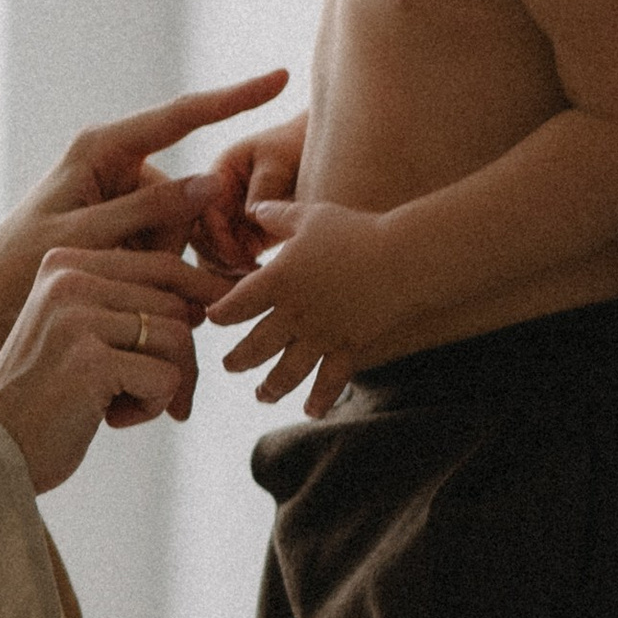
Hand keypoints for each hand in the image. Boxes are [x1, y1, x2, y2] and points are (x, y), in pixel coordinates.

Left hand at [0, 68, 287, 416]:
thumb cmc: (20, 264)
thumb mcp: (82, 237)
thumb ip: (144, 211)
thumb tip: (209, 184)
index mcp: (101, 148)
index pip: (181, 116)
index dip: (234, 98)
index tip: (281, 78)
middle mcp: (117, 161)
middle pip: (182, 194)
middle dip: (166, 236)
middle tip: (123, 267)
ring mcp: (122, 190)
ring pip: (177, 225)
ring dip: (156, 257)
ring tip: (110, 275)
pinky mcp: (125, 219)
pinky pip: (163, 241)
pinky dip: (149, 265)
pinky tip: (117, 278)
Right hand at [0, 240, 216, 492]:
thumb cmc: (41, 398)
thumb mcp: (77, 333)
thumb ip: (125, 306)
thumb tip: (205, 300)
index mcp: (64, 264)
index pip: (161, 265)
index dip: (198, 296)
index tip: (207, 326)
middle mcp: (68, 279)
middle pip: (175, 304)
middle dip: (180, 357)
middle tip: (160, 396)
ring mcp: (77, 318)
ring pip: (176, 339)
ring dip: (166, 384)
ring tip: (123, 405)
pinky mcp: (90, 361)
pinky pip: (166, 378)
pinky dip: (150, 408)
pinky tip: (109, 420)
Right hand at [191, 117, 307, 274]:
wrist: (325, 155)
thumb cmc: (299, 147)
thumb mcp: (281, 159)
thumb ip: (265, 184)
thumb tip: (250, 215)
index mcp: (219, 176)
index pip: (202, 211)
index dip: (216, 236)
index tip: (241, 255)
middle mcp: (218, 201)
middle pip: (200, 239)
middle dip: (219, 260)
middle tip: (247, 275)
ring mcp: (231, 221)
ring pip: (213, 256)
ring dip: (228, 272)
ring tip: (256, 282)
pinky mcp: (247, 238)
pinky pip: (234, 262)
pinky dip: (242, 274)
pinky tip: (262, 281)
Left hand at [209, 198, 406, 414]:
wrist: (403, 257)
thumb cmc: (355, 230)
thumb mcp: (310, 215)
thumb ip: (278, 214)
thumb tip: (252, 206)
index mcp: (278, 280)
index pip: (235, 304)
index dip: (220, 313)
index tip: (214, 318)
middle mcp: (294, 313)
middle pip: (254, 345)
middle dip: (238, 359)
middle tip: (229, 366)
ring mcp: (321, 335)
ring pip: (286, 371)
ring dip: (270, 387)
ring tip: (261, 395)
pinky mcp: (348, 347)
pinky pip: (330, 380)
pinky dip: (319, 398)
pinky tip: (310, 411)